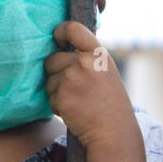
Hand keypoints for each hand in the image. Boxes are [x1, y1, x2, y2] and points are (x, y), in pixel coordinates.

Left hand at [44, 19, 125, 147]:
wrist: (113, 133)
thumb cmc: (111, 106)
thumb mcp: (106, 73)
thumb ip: (88, 59)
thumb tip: (61, 49)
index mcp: (99, 54)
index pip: (73, 29)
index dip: (60, 31)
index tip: (57, 40)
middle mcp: (85, 62)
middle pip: (53, 60)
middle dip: (57, 74)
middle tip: (77, 90)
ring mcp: (72, 78)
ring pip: (49, 80)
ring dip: (57, 92)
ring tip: (79, 102)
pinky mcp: (62, 96)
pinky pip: (50, 97)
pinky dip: (58, 106)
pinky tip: (75, 112)